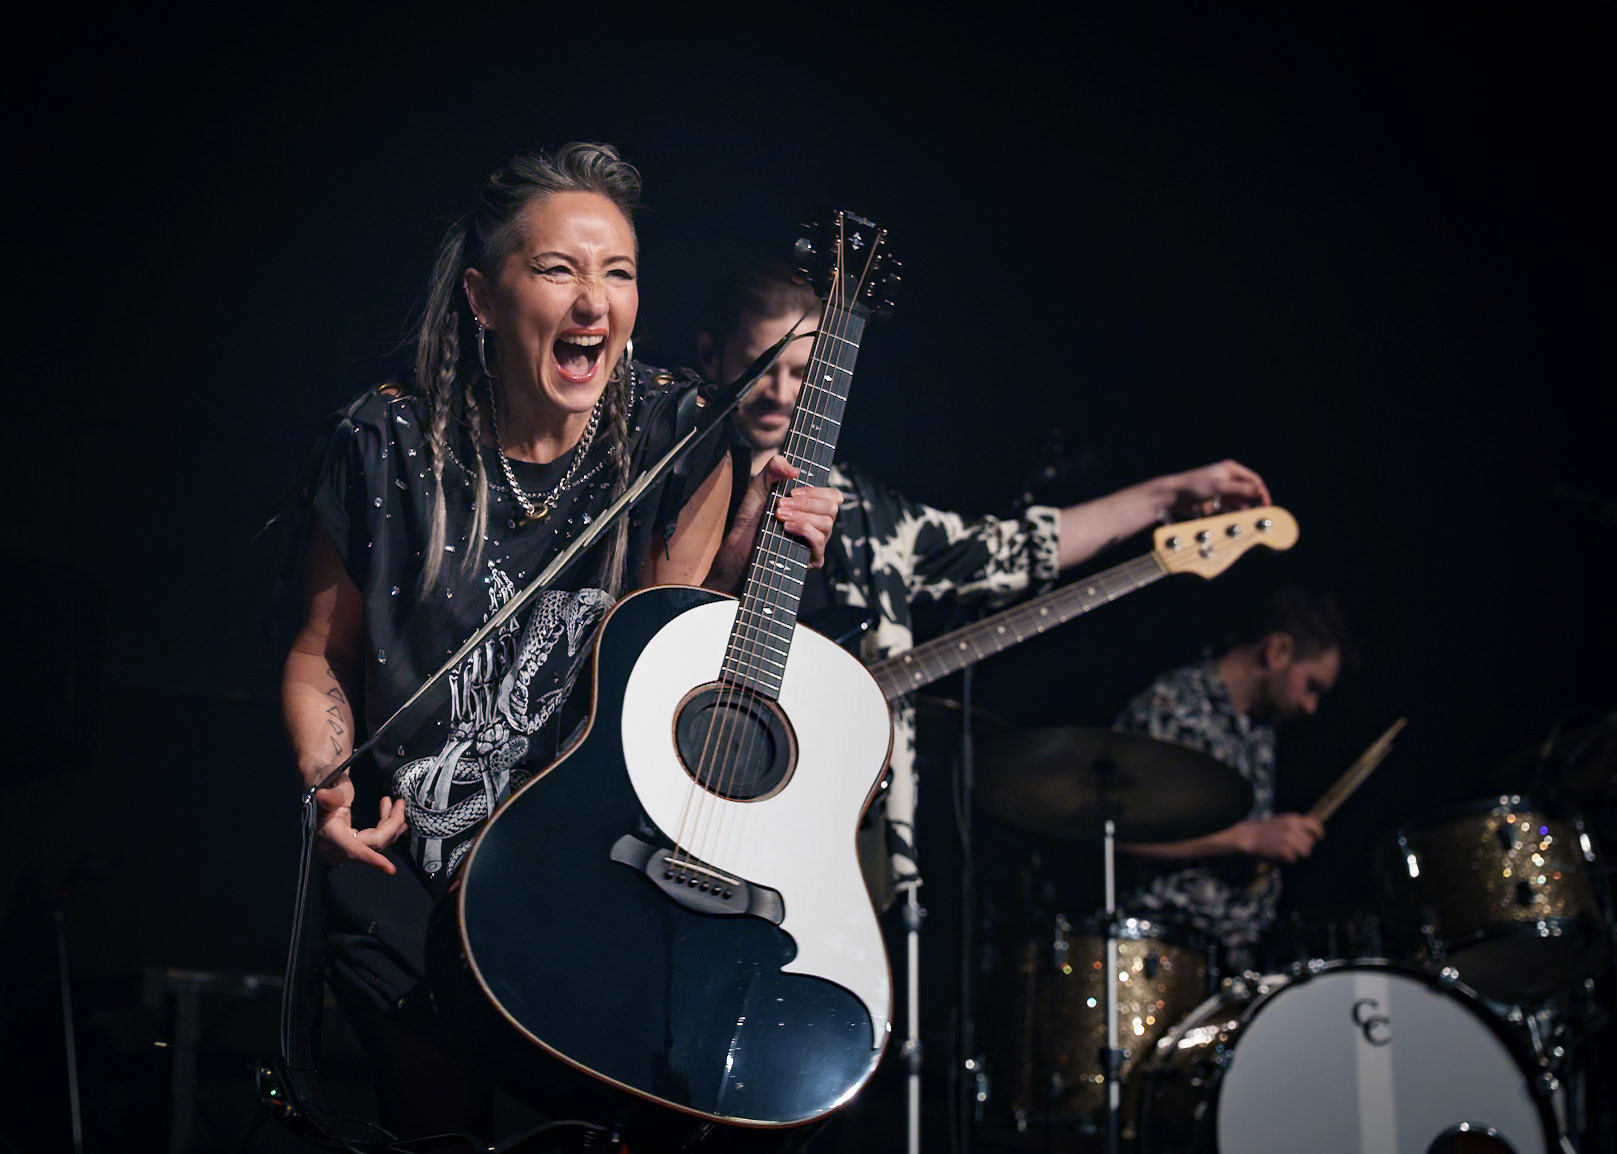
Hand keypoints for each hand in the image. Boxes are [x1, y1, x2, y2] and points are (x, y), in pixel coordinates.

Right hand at [313, 772, 407, 872]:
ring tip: (399, 806)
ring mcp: (342, 850)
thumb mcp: (331, 787)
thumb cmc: (327, 785)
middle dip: (392, 825)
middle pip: (372, 844)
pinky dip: (385, 829)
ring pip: (376, 844)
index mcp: (329, 834)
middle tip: (401, 803)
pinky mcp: (349, 847)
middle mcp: (335, 847)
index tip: (390, 869)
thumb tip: (322, 795)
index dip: (372, 859)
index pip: (353, 850)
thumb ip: (332, 795)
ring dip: (391, 826)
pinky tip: (392, 816)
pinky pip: (373, 843)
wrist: (320, 789)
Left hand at [712, 455, 843, 588]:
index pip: (833, 496)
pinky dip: (804, 530)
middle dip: (806, 503)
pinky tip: (787, 528)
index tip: (793, 491)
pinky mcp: (813, 558)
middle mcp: (819, 524)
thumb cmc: (753, 515)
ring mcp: (817, 542)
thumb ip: (775, 467)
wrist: (740, 542)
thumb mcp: (761, 484)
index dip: (817, 491)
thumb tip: (795, 470)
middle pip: (832, 507)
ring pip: (826, 523)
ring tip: (780, 516)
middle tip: (781, 504)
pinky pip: (820, 541)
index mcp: (813, 506)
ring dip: (802, 516)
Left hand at [1166, 460, 1271, 519]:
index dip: (1261, 493)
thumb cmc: (1193, 486)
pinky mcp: (1214, 501)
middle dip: (1252, 503)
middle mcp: (1228, 479)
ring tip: (1244, 520)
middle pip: (1247, 492)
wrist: (1171, 496)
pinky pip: (1227, 509)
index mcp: (1230, 469)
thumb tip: (1260, 492)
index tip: (1267, 506)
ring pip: (1238, 502)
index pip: (1254, 480)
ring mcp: (1221, 490)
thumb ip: (1241, 490)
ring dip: (1240, 511)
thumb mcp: (1220, 487)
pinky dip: (1230, 514)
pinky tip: (1231, 520)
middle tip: (1258, 516)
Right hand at [1236, 813, 1323, 862]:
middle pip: (1311, 842)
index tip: (1319, 838)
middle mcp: (1293, 827)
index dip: (1319, 833)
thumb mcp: (1284, 820)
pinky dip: (1289, 858)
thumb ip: (1298, 825)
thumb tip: (1315, 834)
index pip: (1315, 825)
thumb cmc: (1268, 829)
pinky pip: (1294, 858)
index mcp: (1294, 819)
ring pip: (1306, 851)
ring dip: (1299, 853)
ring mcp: (1288, 838)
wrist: (1250, 835)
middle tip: (1295, 847)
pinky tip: (1282, 854)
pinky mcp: (1283, 849)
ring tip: (1290, 851)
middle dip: (1305, 846)